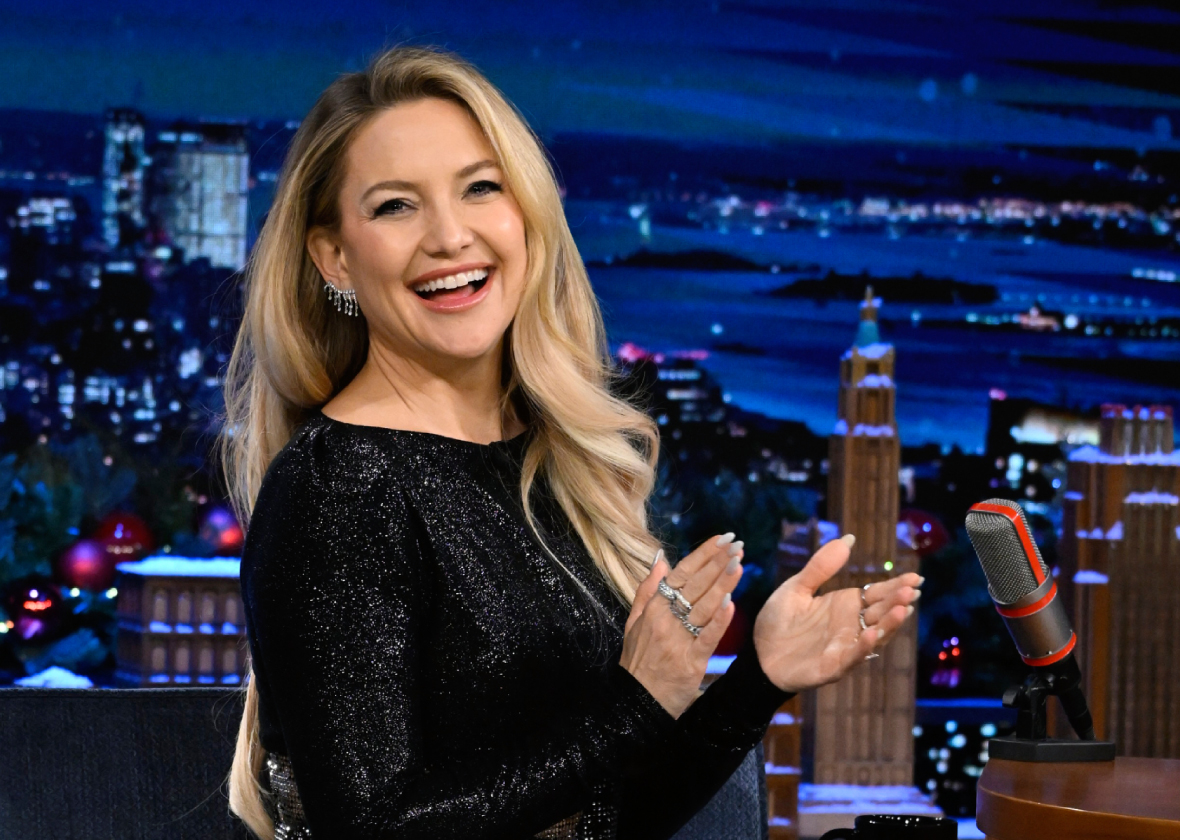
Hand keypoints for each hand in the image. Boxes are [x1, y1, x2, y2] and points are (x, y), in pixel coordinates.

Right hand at [619, 535, 744, 718]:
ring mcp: (678, 640)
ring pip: (704, 606)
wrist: (636, 703)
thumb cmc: (638, 661)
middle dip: (718, 562)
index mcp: (653, 608)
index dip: (703, 554)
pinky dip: (720, 620)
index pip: (681, 573)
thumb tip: (660, 559)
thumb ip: (647, 590)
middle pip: (695, 585)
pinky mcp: (691, 662)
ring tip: (739, 564)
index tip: (722, 538)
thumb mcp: (634, 623)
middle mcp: (664, 620)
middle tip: (737, 544)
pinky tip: (731, 602)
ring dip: (723, 583)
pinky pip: (708, 637)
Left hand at [753, 534, 920, 693]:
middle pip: (880, 613)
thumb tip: (849, 539)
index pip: (877, 594)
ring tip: (902, 610)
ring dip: (889, 624)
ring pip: (874, 636)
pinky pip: (851, 657)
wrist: (756, 653)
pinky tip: (871, 634)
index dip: (896, 586)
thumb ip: (821, 567)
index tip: (916, 577)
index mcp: (845, 605)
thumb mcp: (797, 587)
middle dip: (897, 602)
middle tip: (913, 590)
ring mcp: (843, 647)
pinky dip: (862, 647)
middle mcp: (850, 626)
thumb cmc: (778, 620)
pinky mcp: (832, 666)